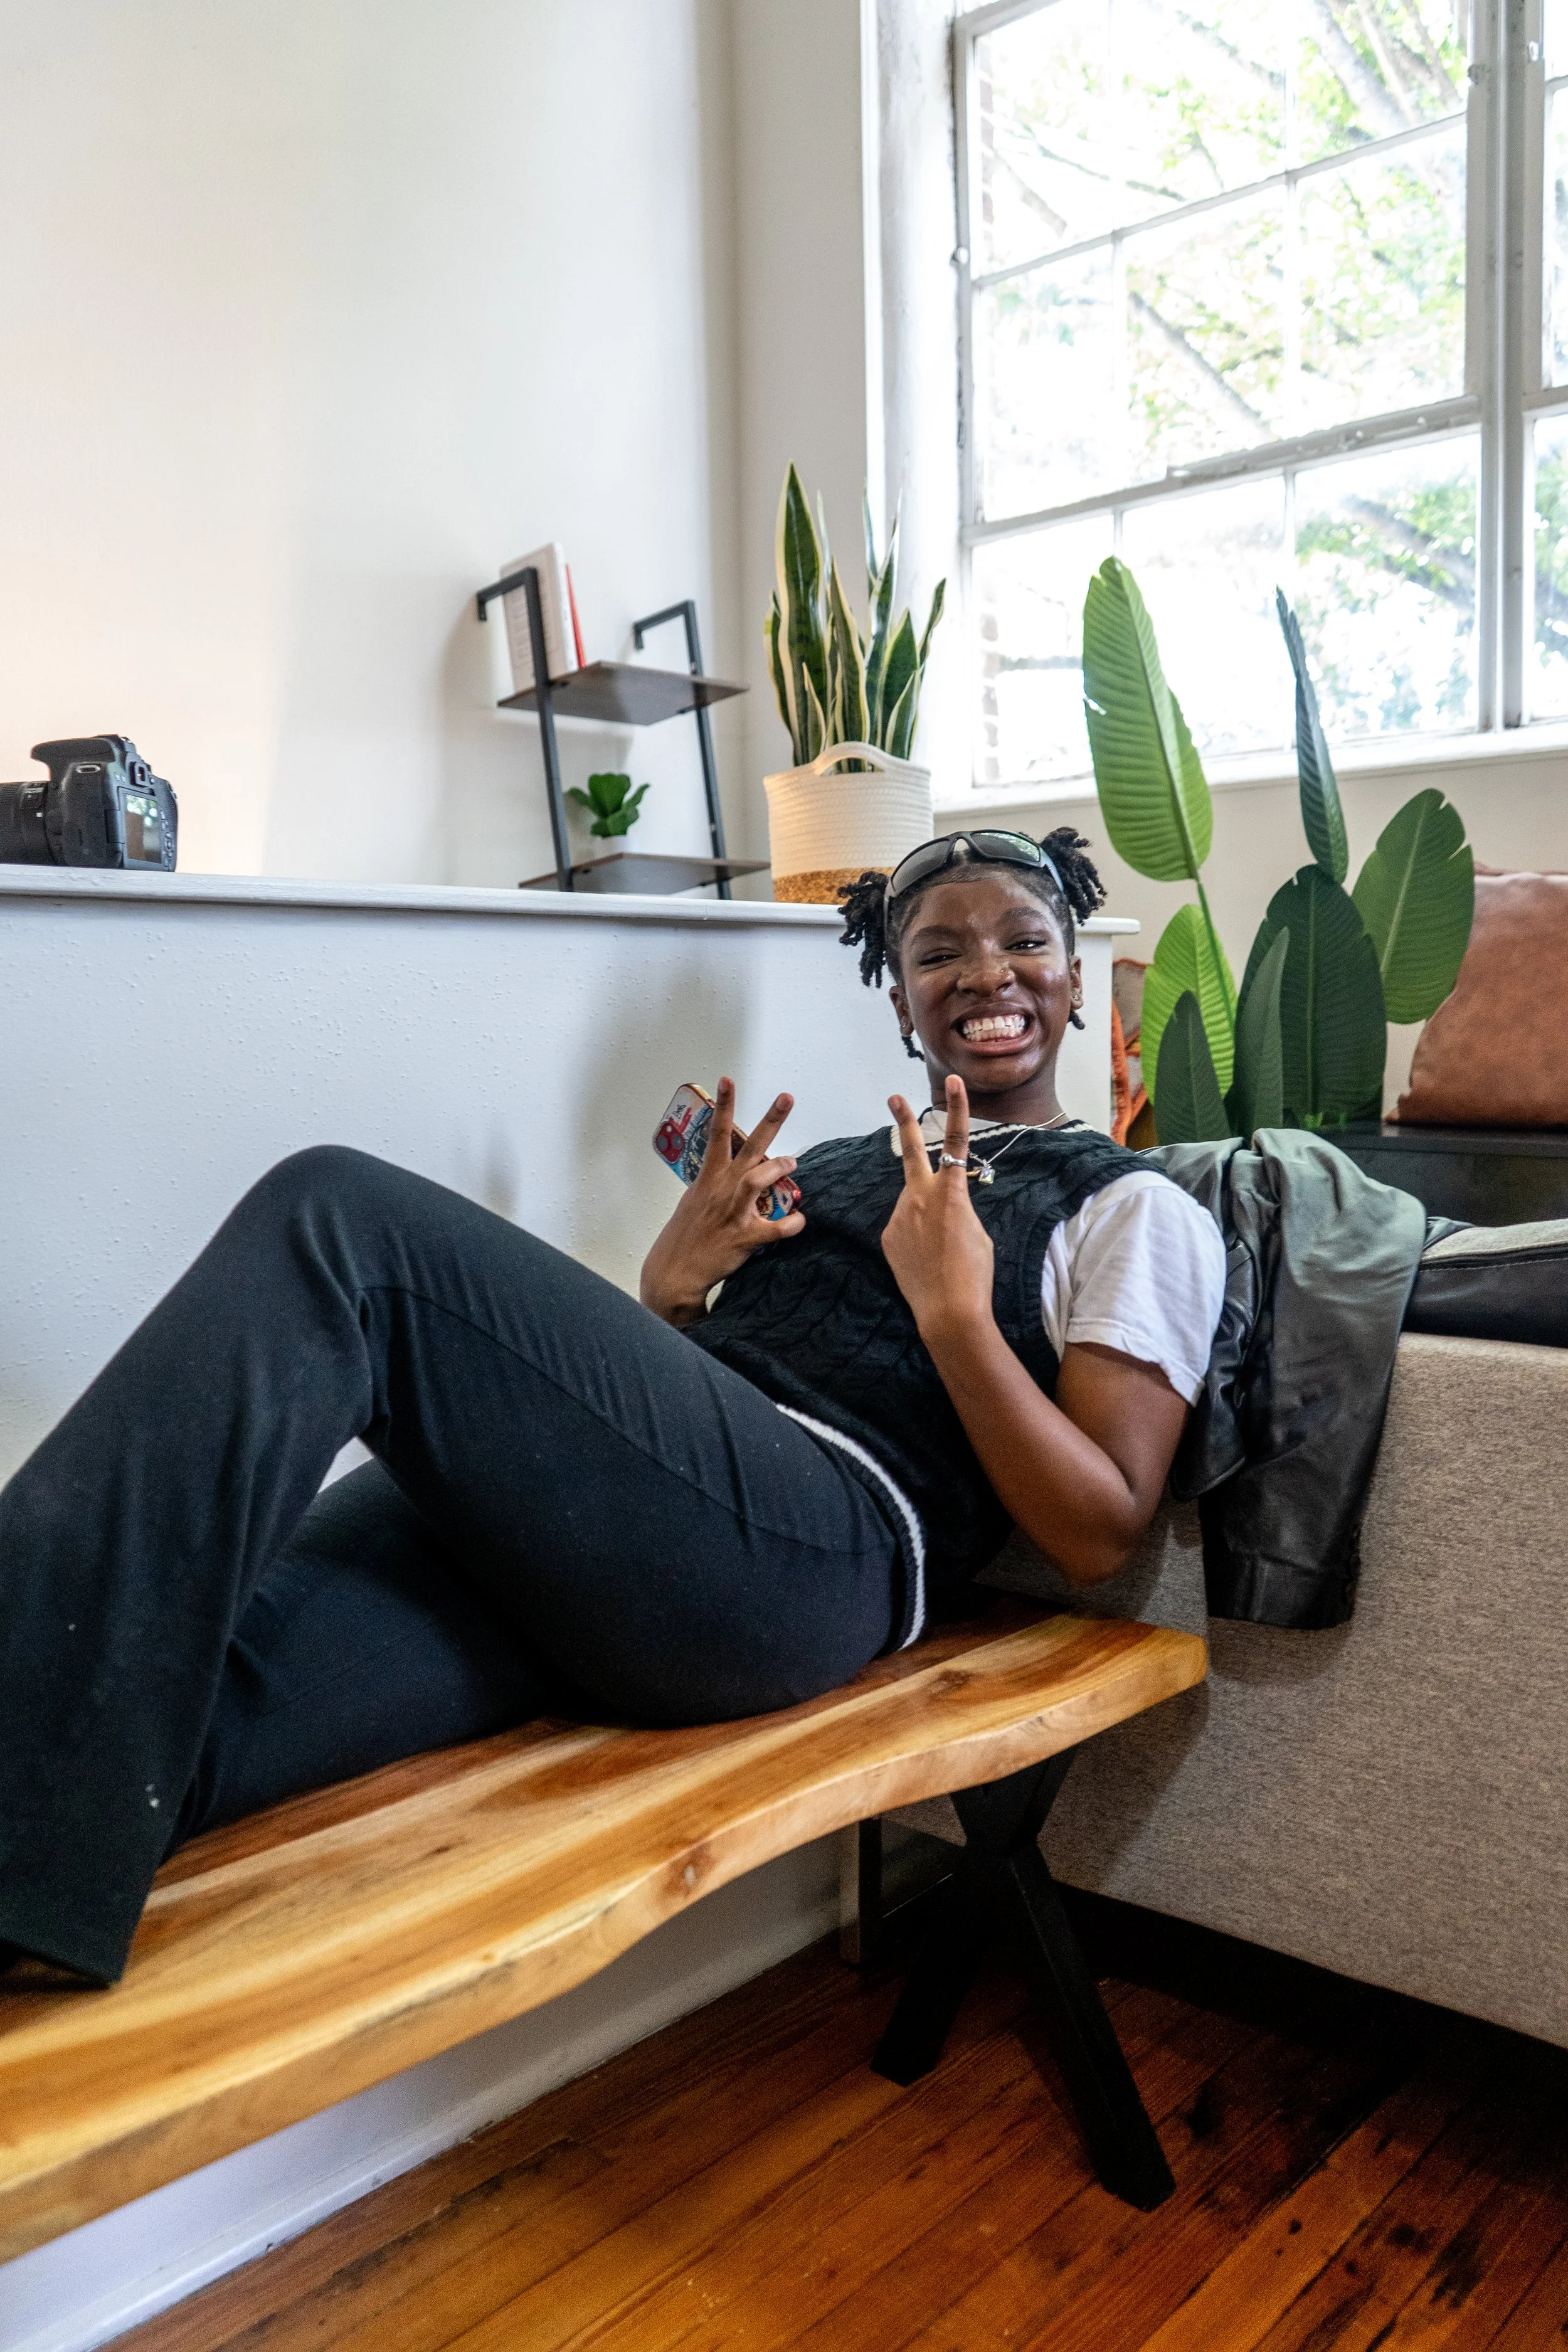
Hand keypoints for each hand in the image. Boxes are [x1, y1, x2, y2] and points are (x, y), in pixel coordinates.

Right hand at [640, 1078, 804, 1326]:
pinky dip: (790, 1224)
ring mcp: (732, 1212)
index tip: (728, 1080)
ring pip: (757, 1180)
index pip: (716, 1134)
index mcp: (709, 1179)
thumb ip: (715, 1183)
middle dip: (769, 1121)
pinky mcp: (744, 1237)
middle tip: (786, 1098)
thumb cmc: (685, 1237)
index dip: (724, 1106)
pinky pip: (775, 1228)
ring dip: (778, 1168)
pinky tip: (800, 1220)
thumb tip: (731, 1173)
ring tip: (793, 1163)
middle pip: (747, 1147)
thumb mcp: (694, 1201)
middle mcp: (721, 1190)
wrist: (674, 1272)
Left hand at [881, 1075, 995, 1345]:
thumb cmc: (973, 1272)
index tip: (953, 1082)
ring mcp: (900, 1216)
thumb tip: (942, 1204)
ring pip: (912, 1203)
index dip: (957, 1108)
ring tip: (938, 1250)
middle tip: (894, 1098)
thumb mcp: (976, 1231)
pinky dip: (914, 1237)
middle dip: (904, 1122)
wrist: (949, 1310)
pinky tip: (925, 1260)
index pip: (956, 1141)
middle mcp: (920, 1197)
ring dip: (924, 1216)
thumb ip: (958, 1207)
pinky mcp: (887, 1235)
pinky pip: (903, 1227)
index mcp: (951, 1192)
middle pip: (911, 1151)